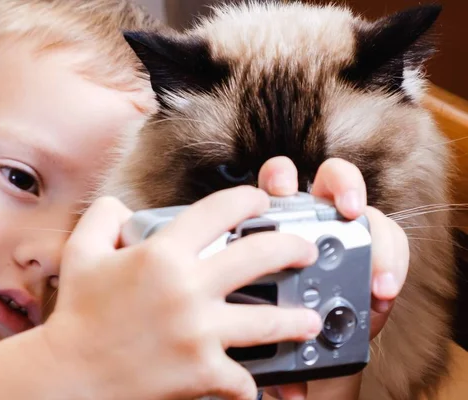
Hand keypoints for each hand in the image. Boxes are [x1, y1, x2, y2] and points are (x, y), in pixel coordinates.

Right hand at [42, 187, 323, 399]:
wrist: (70, 375)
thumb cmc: (77, 314)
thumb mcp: (81, 252)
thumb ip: (104, 217)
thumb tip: (124, 207)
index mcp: (163, 254)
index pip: (220, 210)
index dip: (248, 200)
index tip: (261, 202)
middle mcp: (188, 288)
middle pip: (261, 257)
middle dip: (293, 248)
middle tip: (305, 251)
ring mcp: (200, 332)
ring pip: (269, 321)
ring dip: (297, 320)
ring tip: (311, 320)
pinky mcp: (203, 373)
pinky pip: (244, 379)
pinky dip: (249, 382)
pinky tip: (254, 381)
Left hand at [258, 157, 408, 399]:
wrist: (313, 341)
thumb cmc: (282, 324)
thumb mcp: (269, 329)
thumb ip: (274, 346)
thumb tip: (287, 387)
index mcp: (277, 224)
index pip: (275, 185)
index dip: (278, 180)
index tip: (282, 190)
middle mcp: (316, 220)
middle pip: (330, 179)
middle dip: (341, 185)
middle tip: (349, 210)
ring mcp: (349, 233)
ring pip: (368, 211)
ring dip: (376, 235)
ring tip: (377, 275)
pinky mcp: (376, 251)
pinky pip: (392, 240)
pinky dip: (393, 261)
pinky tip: (384, 289)